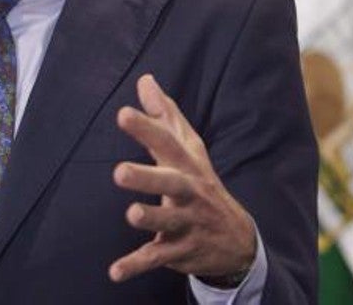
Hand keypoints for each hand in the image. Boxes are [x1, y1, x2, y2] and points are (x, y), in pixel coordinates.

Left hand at [109, 74, 256, 283]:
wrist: (239, 240)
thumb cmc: (200, 184)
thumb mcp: (189, 150)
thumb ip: (164, 116)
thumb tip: (145, 80)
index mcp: (187, 166)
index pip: (166, 143)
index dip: (146, 128)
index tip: (122, 113)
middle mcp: (188, 193)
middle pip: (170, 183)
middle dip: (147, 177)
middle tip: (119, 171)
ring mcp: (186, 223)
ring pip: (168, 221)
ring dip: (150, 218)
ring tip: (132, 214)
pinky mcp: (179, 251)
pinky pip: (156, 258)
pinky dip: (135, 266)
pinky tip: (114, 272)